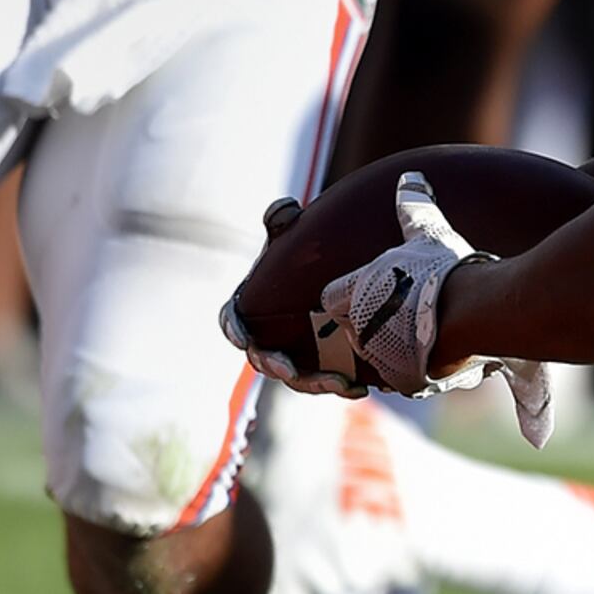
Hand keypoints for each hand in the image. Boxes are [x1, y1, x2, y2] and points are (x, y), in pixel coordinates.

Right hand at [223, 195, 352, 397]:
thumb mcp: (293, 238)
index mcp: (252, 308)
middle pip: (263, 357)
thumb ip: (283, 222)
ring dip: (314, 382)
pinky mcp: (323, 366)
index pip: (233, 320)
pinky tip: (360, 387)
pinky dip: (340, 385)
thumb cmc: (303, 259)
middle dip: (274, 364)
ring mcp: (296, 355)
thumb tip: (284, 207)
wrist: (343, 274)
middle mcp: (270, 337)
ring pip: (298, 376)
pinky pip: (327, 380)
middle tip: (289, 367)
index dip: (234, 327)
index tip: (242, 334)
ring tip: (338, 383)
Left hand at [312, 174, 492, 400]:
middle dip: (374, 324)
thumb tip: (411, 179)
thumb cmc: (444, 271)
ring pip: (378, 356)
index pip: (332, 297)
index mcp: (350, 294)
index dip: (348, 294)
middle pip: (353, 329)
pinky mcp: (405, 381)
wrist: (476, 313)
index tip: (371, 291)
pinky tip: (440, 356)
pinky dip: (418, 369)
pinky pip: (404, 377)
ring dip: (395, 348)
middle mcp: (355, 329)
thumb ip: (412, 209)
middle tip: (404, 313)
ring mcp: (378, 359)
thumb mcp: (428, 234)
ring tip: (423, 336)